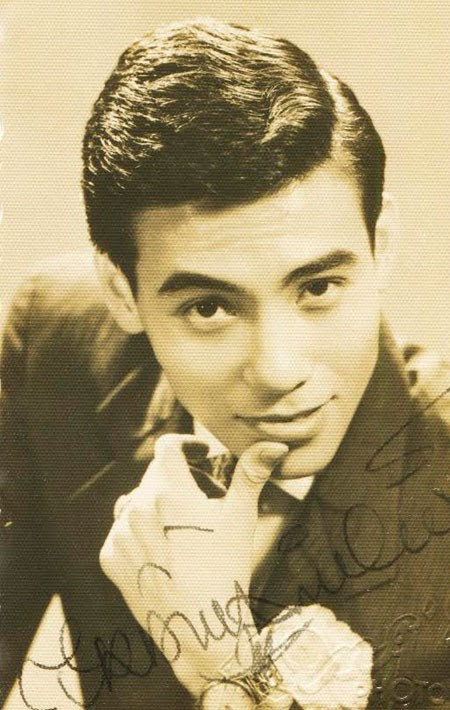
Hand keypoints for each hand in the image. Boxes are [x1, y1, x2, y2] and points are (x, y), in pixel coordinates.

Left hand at [99, 433, 287, 696]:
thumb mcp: (240, 519)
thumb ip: (252, 474)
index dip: (188, 444)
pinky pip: (123, 529)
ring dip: (158, 505)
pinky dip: (141, 531)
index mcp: (169, 492)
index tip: (202, 453)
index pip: (168, 447)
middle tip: (207, 501)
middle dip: (182, 479)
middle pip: (156, 475)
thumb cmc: (226, 570)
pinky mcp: (109, 557)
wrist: (199, 630)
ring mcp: (119, 533)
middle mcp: (137, 508)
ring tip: (184, 529)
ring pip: (138, 501)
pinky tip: (164, 550)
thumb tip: (275, 444)